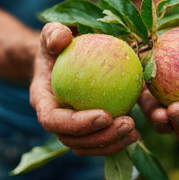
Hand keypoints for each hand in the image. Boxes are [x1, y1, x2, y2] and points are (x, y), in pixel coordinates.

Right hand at [30, 22, 138, 155]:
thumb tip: (61, 39)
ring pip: (86, 146)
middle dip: (100, 138)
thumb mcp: (52, 33)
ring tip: (134, 131)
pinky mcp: (84, 129)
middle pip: (72, 140)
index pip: (53, 120)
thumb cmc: (57, 44)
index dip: (76, 124)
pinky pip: (98, 142)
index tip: (105, 115)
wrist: (59, 58)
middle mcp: (54, 119)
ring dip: (111, 143)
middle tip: (127, 124)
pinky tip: (136, 131)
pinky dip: (116, 141)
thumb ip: (54, 33)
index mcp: (42, 100)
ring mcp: (69, 128)